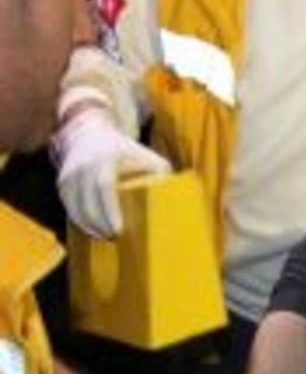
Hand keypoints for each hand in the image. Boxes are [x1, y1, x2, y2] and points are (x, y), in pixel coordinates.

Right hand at [53, 106, 171, 237]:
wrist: (90, 134)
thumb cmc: (126, 151)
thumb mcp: (147, 156)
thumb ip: (160, 173)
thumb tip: (175, 196)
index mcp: (104, 159)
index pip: (104, 186)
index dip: (110, 210)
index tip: (118, 230)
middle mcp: (82, 167)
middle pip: (87, 202)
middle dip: (100, 224)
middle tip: (115, 239)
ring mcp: (69, 175)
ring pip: (75, 207)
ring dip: (89, 226)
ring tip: (105, 238)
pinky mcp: (62, 184)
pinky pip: (69, 207)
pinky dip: (80, 221)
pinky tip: (93, 231)